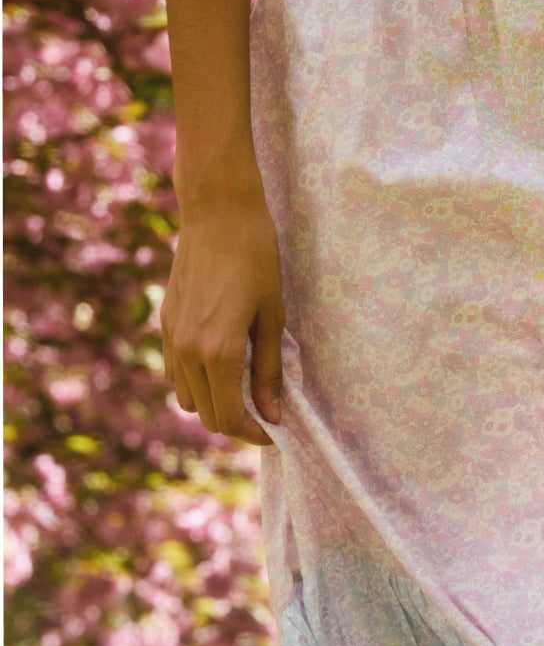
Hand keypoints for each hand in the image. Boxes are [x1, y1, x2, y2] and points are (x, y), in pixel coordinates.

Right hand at [161, 155, 285, 446]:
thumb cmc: (256, 257)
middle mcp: (188, 351)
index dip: (253, 433)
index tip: (275, 431)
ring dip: (213, 401)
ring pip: (186, 397)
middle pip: (205, 414)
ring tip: (245, 386)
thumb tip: (274, 414)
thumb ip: (269, 369)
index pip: (228, 417)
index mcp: (218, 351)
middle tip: (265, 412)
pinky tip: (222, 359)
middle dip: (235, 422)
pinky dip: (197, 379)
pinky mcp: (165, 323)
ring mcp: (172, 338)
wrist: (218, 212)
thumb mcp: (272, 315)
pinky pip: (176, 371)